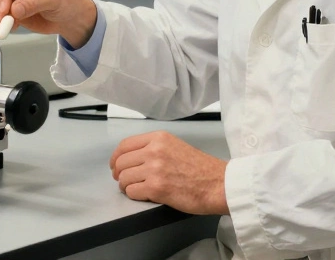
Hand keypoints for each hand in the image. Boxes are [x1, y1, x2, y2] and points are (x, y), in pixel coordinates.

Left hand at [110, 131, 228, 214]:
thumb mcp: (175, 146)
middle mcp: (154, 150)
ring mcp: (154, 169)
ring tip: (135, 189)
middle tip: (123, 180)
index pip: (124, 145)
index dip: (116, 157)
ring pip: (124, 178)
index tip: (115, 165)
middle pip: (121, 162)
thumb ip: (154, 148)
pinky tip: (143, 195)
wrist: (218, 184)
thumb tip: (132, 158)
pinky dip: (134, 195)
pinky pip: (132, 192)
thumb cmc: (201, 169)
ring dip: (126, 186)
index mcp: (159, 138)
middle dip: (118, 174)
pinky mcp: (156, 188)